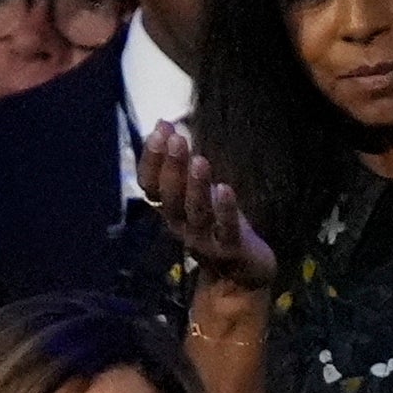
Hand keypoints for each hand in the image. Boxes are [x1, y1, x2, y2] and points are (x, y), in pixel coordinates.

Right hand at [140, 124, 275, 309]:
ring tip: (200, 160)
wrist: (242, 270)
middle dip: (172, 168)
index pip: (150, 185)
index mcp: (169, 210)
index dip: (152, 160)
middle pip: (170, 199)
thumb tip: (163, 123)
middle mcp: (181, 226)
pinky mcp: (231, 249)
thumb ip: (179, 160)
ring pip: (195, 213)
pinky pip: (226, 230)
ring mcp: (205, 240)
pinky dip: (225, 210)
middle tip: (177, 140)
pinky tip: (226, 188)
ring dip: (195, 187)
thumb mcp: (195, 190)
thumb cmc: (217, 221)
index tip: (160, 131)